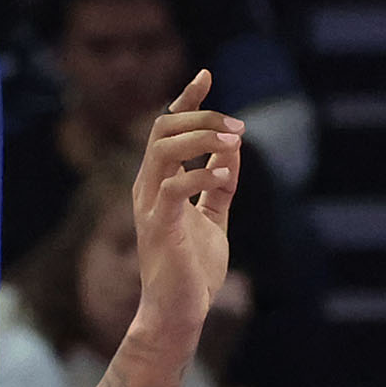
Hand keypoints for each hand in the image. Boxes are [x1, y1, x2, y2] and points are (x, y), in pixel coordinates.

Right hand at [127, 75, 241, 358]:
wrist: (179, 313)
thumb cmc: (192, 270)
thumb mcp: (212, 219)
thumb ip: (218, 185)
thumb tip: (232, 148)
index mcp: (158, 182)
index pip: (166, 128)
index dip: (186, 98)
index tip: (206, 74)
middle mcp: (148, 187)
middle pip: (161, 128)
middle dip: (200, 116)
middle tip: (237, 125)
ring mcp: (150, 206)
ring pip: (163, 149)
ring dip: (201, 138)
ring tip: (234, 141)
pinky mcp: (160, 227)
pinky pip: (175, 186)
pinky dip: (201, 173)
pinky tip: (224, 175)